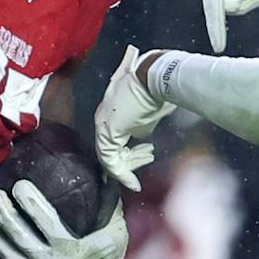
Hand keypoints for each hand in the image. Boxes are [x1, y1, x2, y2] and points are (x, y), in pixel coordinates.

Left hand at [0, 183, 135, 258]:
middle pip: (19, 238)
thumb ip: (109, 204)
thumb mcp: (115, 232)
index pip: (47, 224)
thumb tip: (109, 171)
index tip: (20, 184)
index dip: (32, 204)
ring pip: (2, 253)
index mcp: (71, 251)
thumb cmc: (106, 258)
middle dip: (4, 214)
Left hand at [93, 45, 176, 192]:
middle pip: (109, 149)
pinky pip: (110, 160)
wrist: (156, 76)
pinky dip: (121, 174)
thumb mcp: (149, 111)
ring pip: (108, 157)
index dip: (126, 153)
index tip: (142, 157)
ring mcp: (104, 126)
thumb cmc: (156, 89)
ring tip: (138, 177)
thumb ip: (142, 124)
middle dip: (128, 160)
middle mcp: (102, 119)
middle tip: (145, 161)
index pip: (112, 138)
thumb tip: (142, 134)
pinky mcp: (108, 133)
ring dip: (126, 169)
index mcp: (110, 113)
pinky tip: (133, 182)